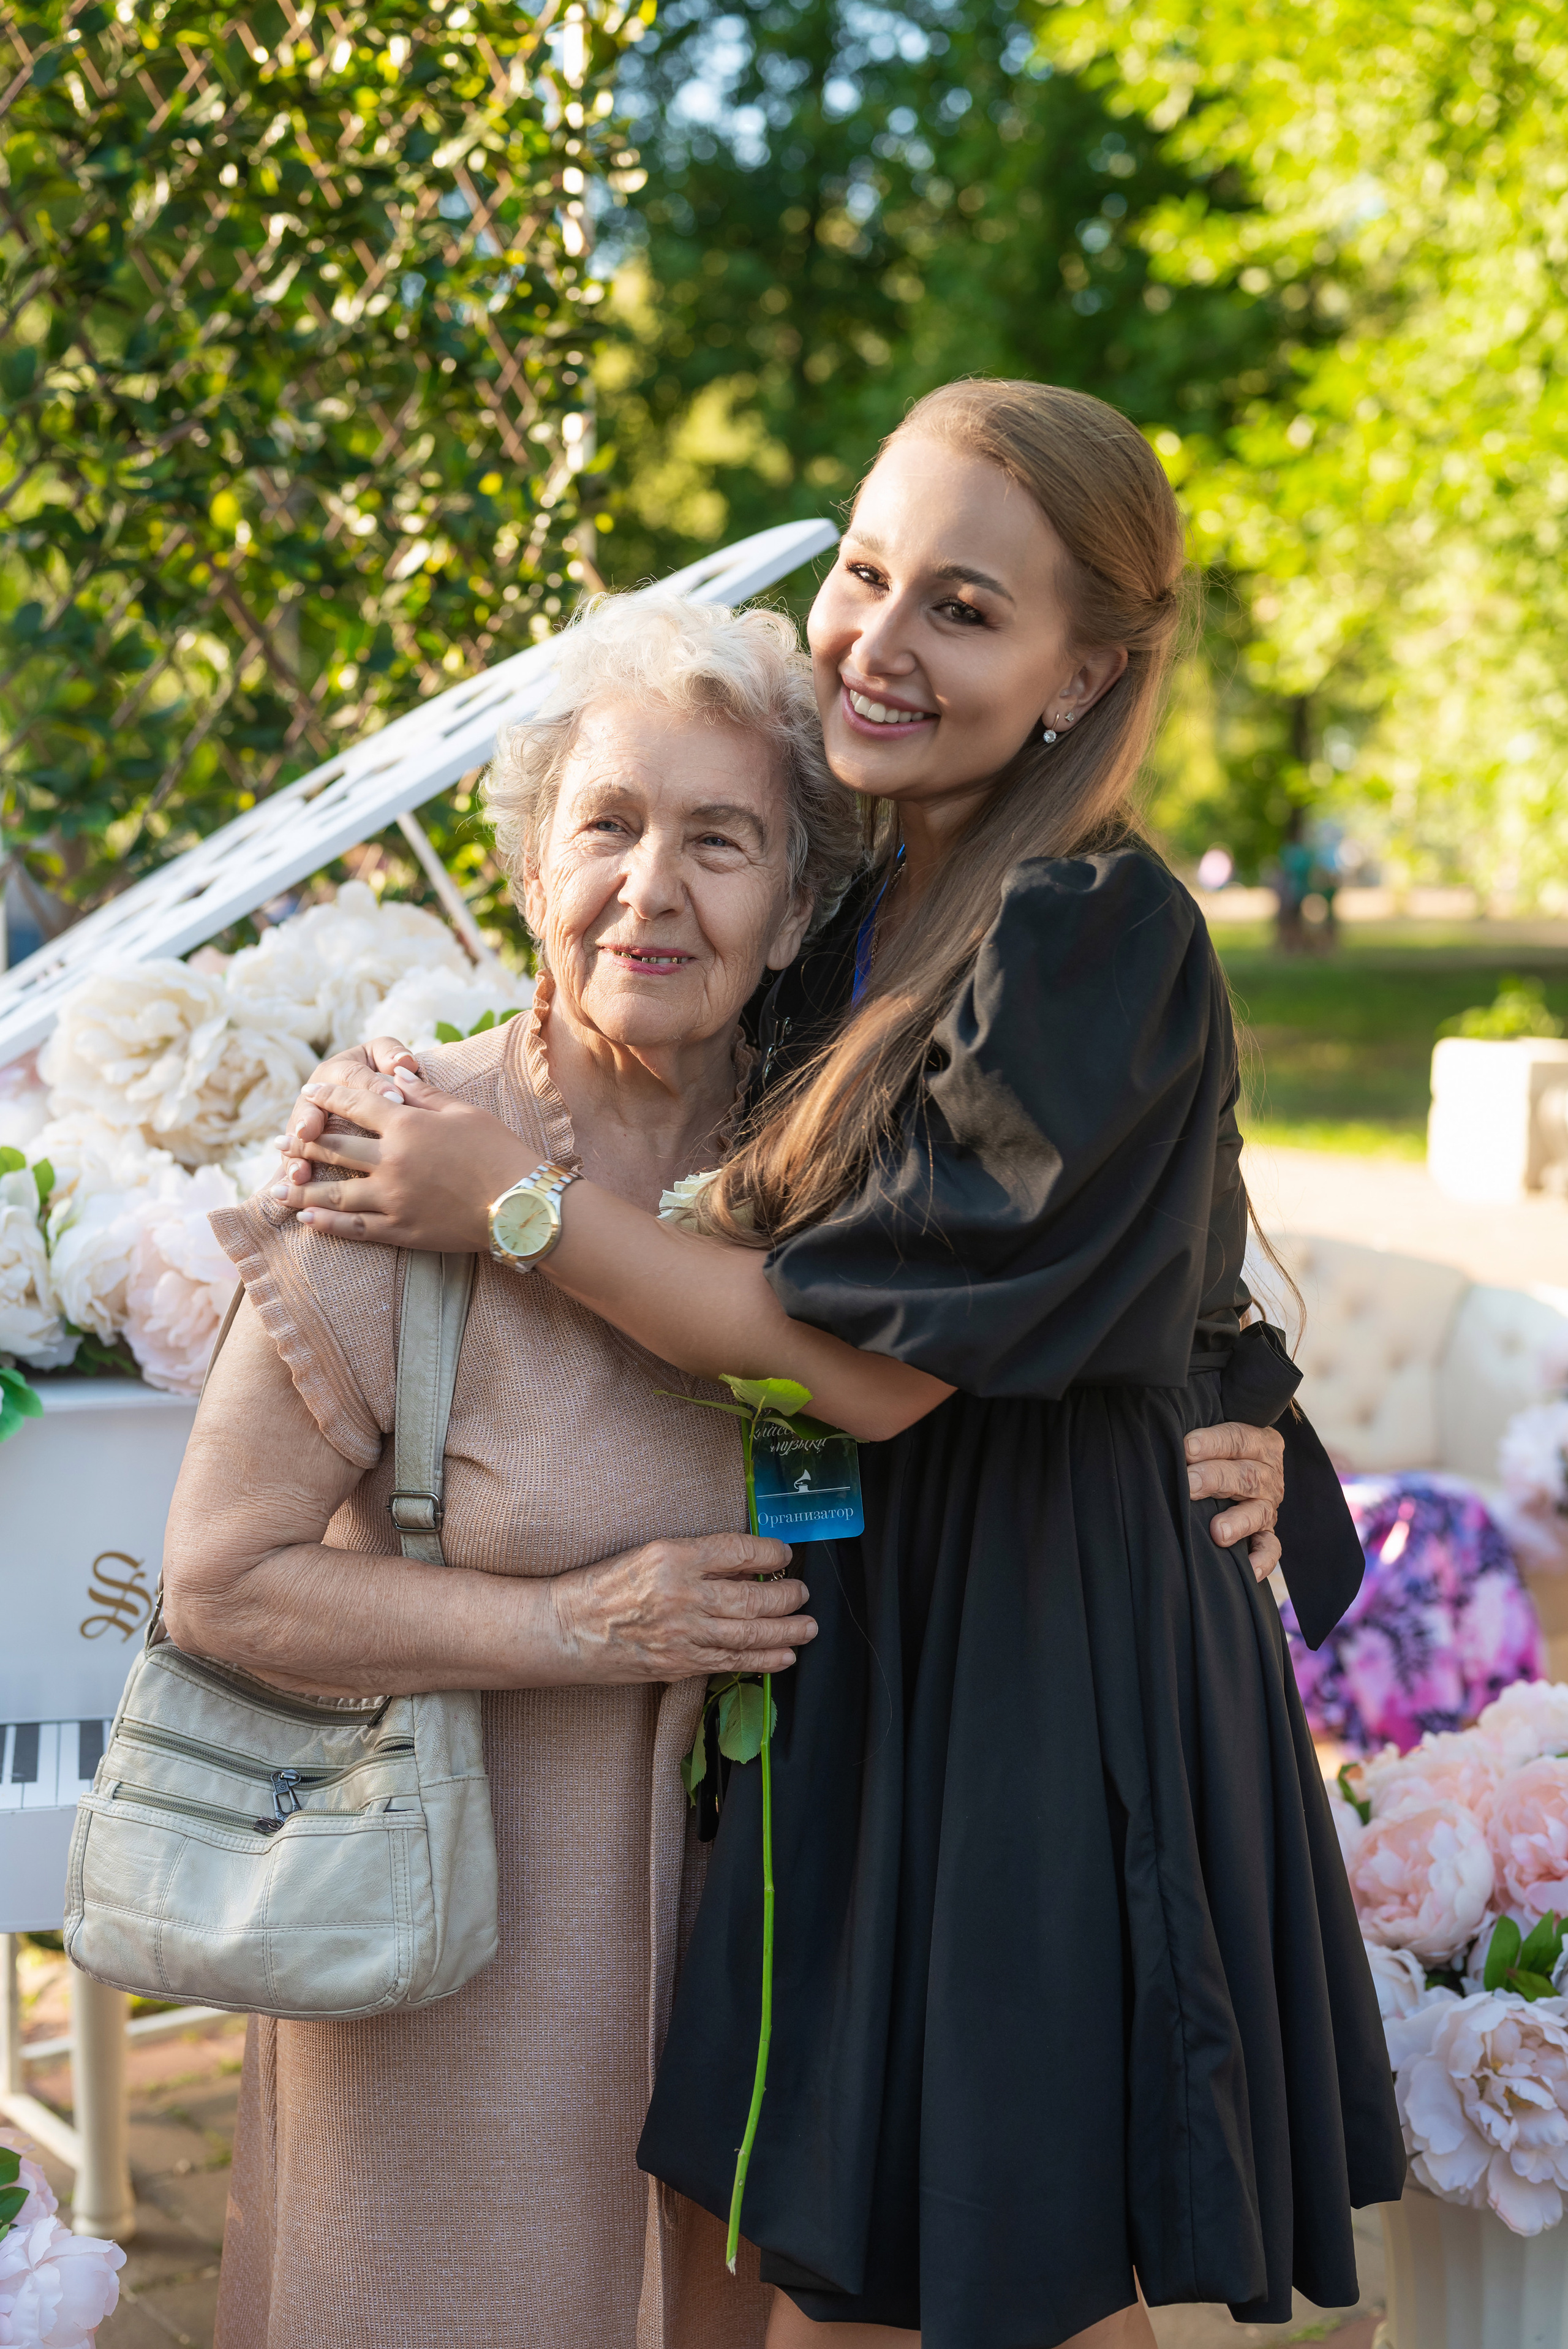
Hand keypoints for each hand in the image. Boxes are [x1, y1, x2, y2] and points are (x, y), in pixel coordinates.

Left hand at [273, 1064, 533, 1250]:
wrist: (522, 1205)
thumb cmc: (500, 1151)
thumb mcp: (463, 1112)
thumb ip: (423, 1094)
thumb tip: (395, 1073)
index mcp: (407, 1124)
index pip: (353, 1103)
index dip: (327, 1095)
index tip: (309, 1092)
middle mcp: (392, 1160)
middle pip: (334, 1147)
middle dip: (303, 1143)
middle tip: (279, 1144)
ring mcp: (393, 1198)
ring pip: (334, 1191)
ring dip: (302, 1188)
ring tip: (278, 1188)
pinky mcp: (401, 1230)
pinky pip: (354, 1228)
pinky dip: (327, 1223)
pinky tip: (307, 1219)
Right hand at [550, 1531, 815, 1680]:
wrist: (565, 1629)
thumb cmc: (603, 1585)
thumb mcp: (648, 1554)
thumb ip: (696, 1558)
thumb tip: (745, 1562)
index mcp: (673, 1556)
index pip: (738, 1550)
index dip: (770, 1552)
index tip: (785, 1553)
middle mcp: (683, 1594)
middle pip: (752, 1597)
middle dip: (786, 1597)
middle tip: (803, 1593)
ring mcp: (682, 1633)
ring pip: (749, 1634)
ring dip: (786, 1632)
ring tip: (807, 1627)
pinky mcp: (678, 1664)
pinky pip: (730, 1663)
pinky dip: (762, 1661)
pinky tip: (784, 1656)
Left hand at [1185, 1420, 1284, 1585]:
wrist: (1235, 1472)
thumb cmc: (1212, 1451)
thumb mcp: (1212, 1438)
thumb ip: (1199, 1438)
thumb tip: (1165, 1438)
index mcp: (1261, 1443)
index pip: (1239, 1438)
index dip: (1214, 1442)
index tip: (1186, 1448)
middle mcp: (1269, 1474)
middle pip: (1246, 1475)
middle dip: (1216, 1478)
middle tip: (1189, 1483)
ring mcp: (1268, 1505)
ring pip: (1259, 1512)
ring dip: (1237, 1521)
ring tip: (1217, 1532)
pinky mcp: (1267, 1533)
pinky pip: (1271, 1548)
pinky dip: (1262, 1560)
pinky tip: (1249, 1570)